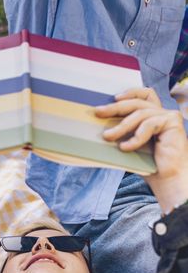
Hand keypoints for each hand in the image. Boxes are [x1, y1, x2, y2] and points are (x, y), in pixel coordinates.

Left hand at [95, 88, 187, 212]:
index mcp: (154, 116)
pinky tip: (125, 148)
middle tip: (99, 112)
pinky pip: (149, 125)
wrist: (167, 180)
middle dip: (116, 107)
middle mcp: (163, 114)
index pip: (145, 95)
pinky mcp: (173, 123)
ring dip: (121, 126)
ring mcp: (169, 117)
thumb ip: (123, 134)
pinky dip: (135, 137)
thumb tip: (101, 128)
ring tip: (107, 137)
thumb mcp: (132, 145)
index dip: (130, 92)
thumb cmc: (150, 166)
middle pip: (137, 103)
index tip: (114, 98)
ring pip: (140, 114)